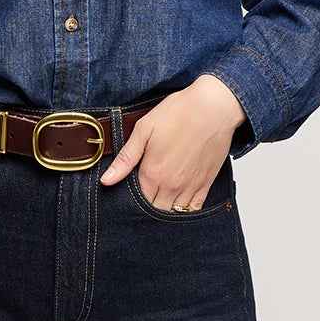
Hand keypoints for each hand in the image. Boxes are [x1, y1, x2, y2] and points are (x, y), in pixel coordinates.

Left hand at [98, 75, 246, 207]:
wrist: (213, 107)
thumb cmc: (179, 113)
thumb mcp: (144, 129)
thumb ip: (125, 158)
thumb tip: (106, 181)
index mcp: (153, 173)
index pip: (137, 202)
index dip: (131, 200)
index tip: (129, 192)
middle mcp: (172, 185)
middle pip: (155, 211)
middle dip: (147, 207)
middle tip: (144, 195)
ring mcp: (191, 186)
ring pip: (175, 213)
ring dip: (166, 209)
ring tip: (160, 198)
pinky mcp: (206, 183)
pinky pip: (195, 209)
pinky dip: (186, 210)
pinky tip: (179, 202)